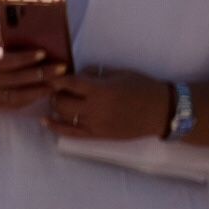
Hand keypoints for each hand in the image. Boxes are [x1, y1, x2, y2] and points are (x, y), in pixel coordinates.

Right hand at [0, 24, 61, 110]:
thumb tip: (26, 37)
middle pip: (17, 79)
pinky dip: (29, 98)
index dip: (26, 58)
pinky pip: (13, 104)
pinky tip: (42, 92)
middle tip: (62, 69)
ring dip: (40, 90)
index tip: (44, 53)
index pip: (6, 60)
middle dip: (42, 74)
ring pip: (18, 95)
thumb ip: (1, 36)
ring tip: (58, 84)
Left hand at [46, 68, 169, 140]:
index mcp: (100, 90)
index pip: (69, 83)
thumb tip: (76, 72)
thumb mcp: (118, 73)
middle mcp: (95, 108)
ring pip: (64, 117)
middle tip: (54, 87)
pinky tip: (46, 121)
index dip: (55, 79)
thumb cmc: (143, 87)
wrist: (162, 111)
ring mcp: (96, 124)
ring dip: (56, 107)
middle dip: (54, 93)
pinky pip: (72, 133)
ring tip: (55, 100)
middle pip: (62, 102)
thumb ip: (94, 73)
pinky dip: (57, 127)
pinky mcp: (99, 135)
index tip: (46, 74)